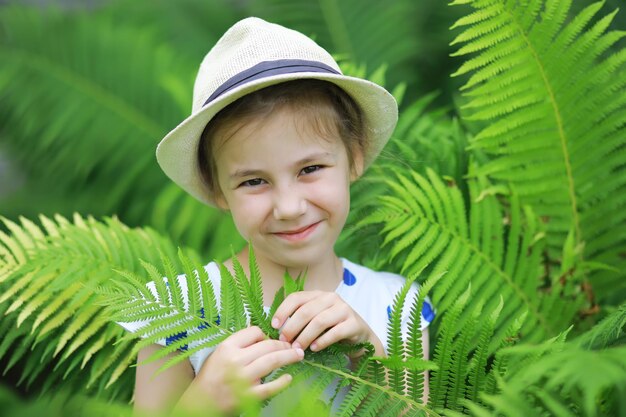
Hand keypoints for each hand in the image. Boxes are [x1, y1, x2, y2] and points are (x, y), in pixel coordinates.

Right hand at [176, 326, 303, 414]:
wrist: (200, 403)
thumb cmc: (211, 376)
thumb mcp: (220, 353)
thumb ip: (239, 344)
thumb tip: (264, 338)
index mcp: (227, 347)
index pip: (254, 332)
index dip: (266, 335)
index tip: (272, 340)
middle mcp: (235, 360)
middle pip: (267, 345)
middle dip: (284, 344)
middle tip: (293, 346)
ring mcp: (242, 379)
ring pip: (272, 361)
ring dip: (289, 356)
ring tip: (298, 355)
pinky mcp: (247, 396)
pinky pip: (270, 387)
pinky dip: (282, 382)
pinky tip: (289, 378)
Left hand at [271, 291, 383, 356]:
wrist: (361, 337)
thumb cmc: (332, 328)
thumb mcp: (315, 319)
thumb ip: (300, 319)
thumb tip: (276, 329)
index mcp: (318, 294)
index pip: (296, 297)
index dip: (283, 311)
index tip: (274, 326)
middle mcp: (331, 298)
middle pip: (306, 311)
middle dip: (291, 327)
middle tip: (284, 341)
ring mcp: (344, 309)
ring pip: (319, 321)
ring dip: (305, 336)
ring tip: (297, 348)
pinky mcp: (354, 323)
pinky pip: (335, 332)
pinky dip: (322, 341)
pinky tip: (314, 349)